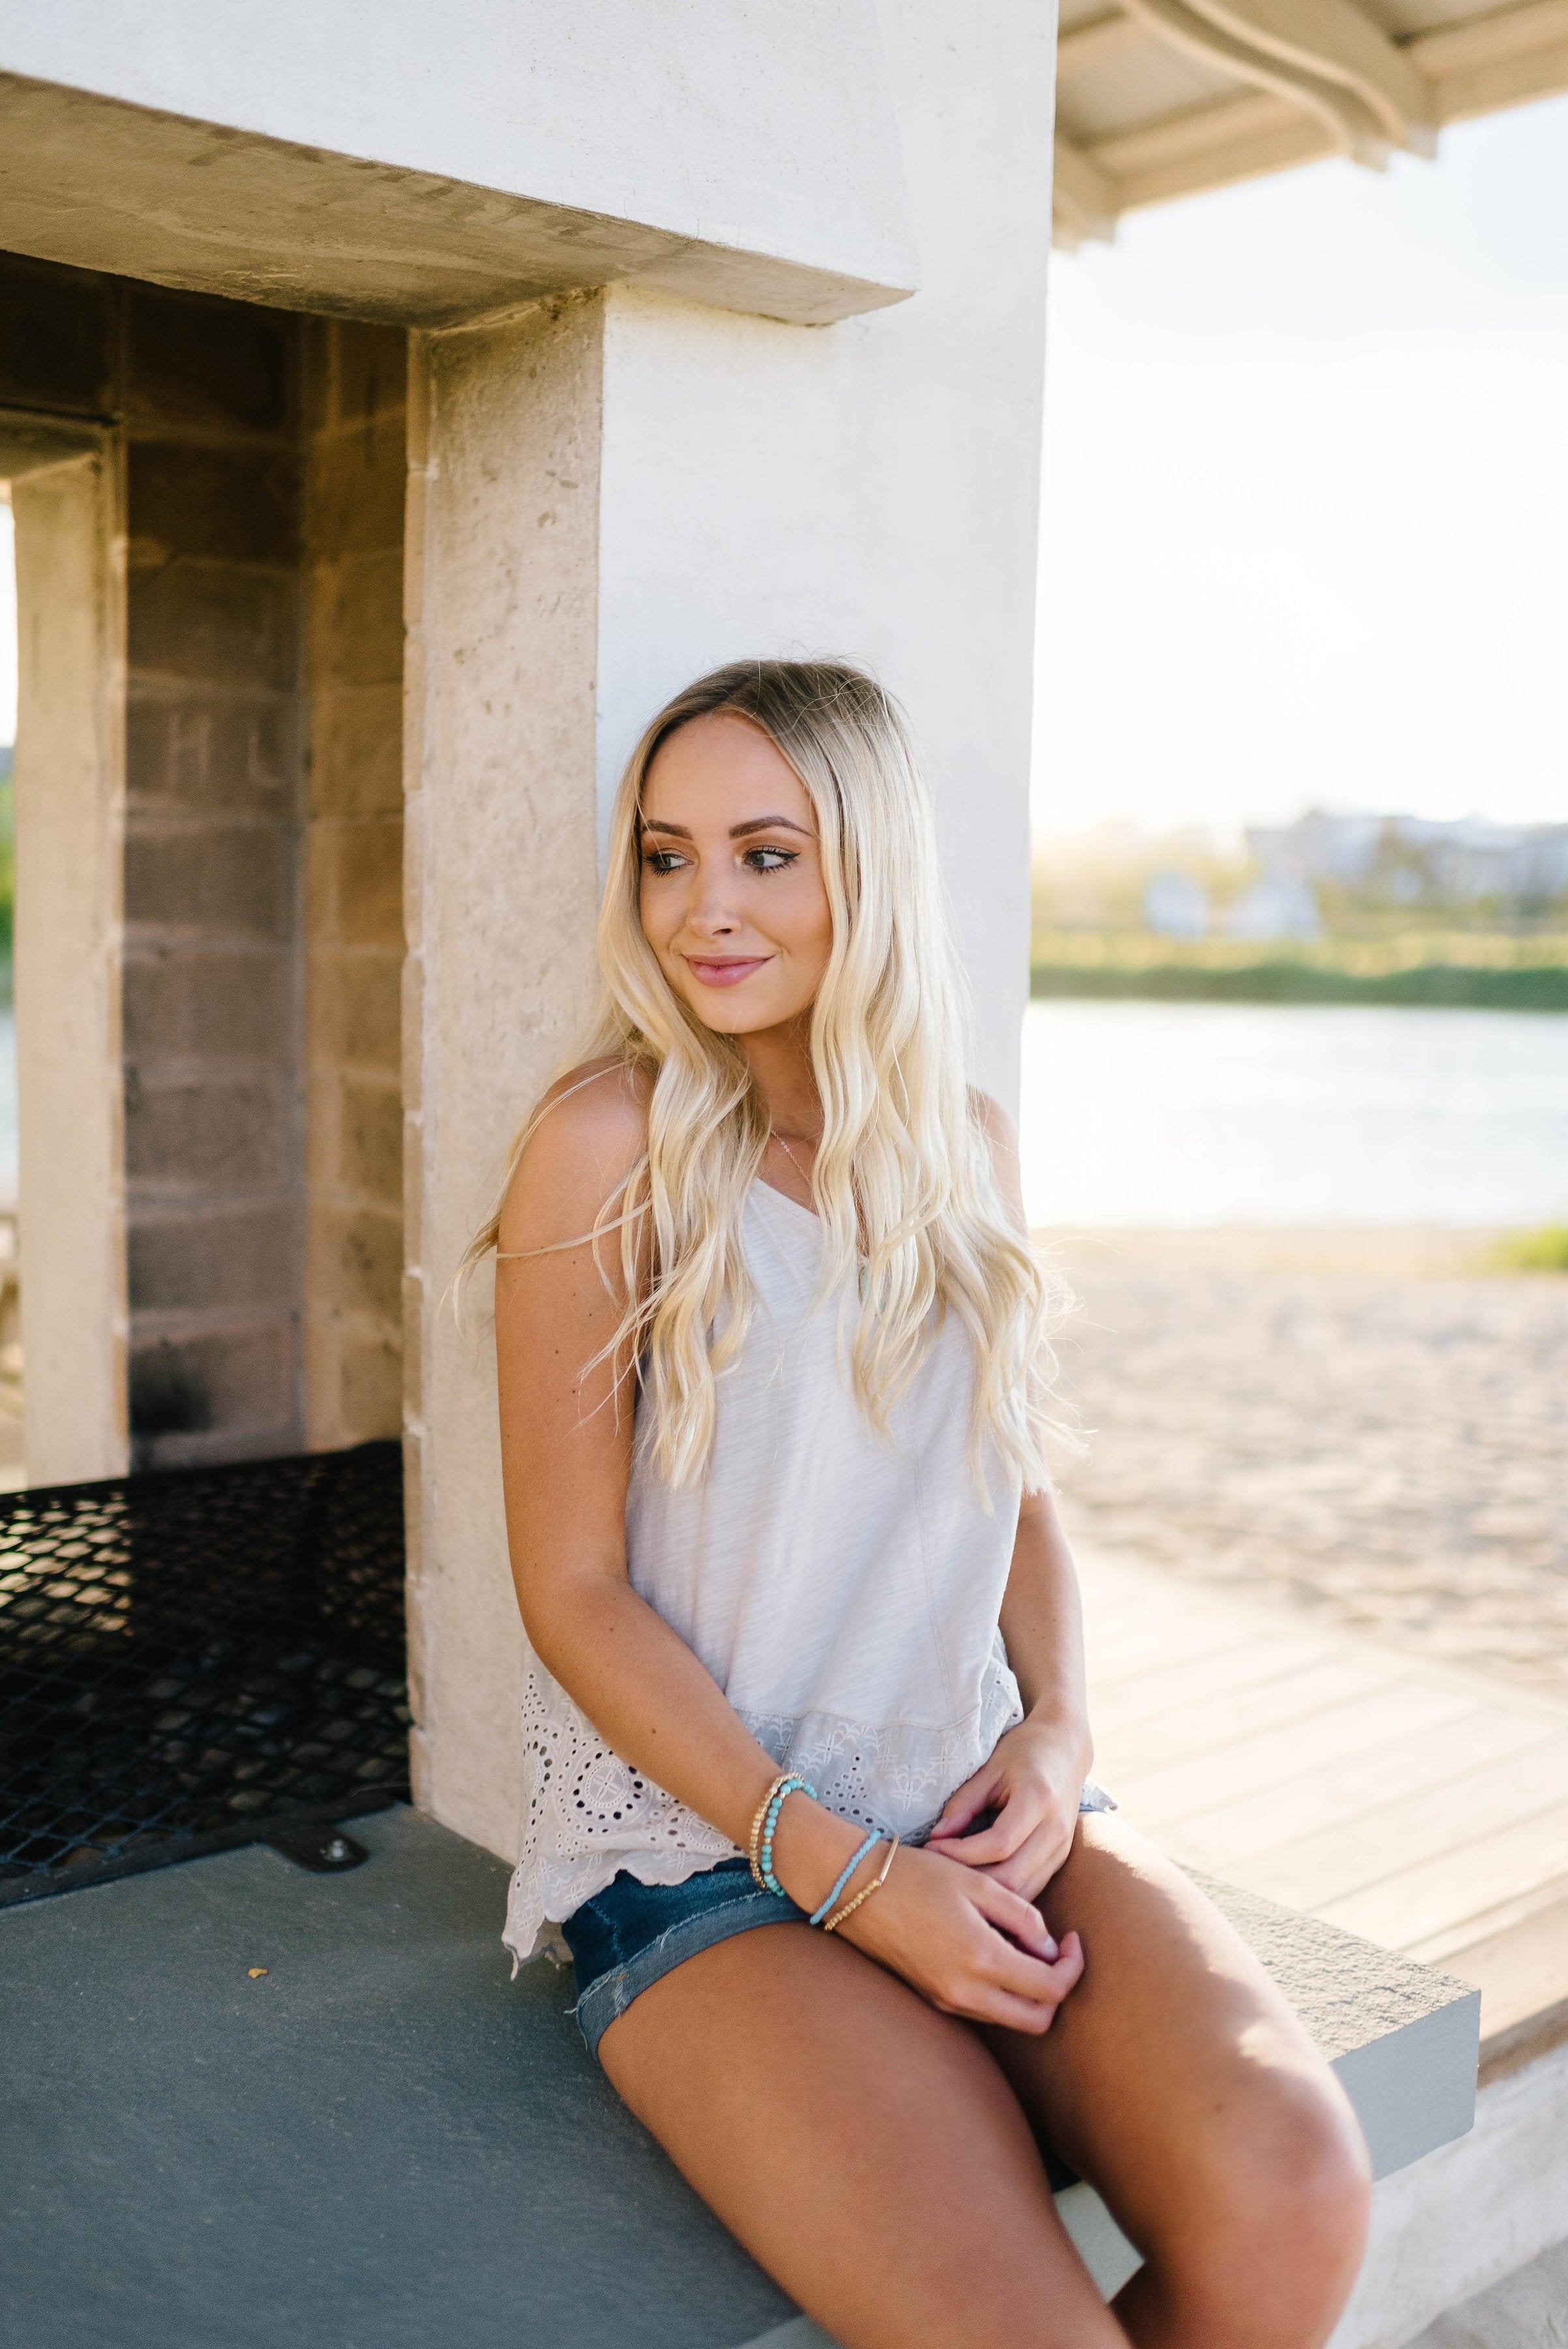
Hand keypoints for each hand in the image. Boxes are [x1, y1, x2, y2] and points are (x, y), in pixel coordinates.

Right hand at [836, 1838, 1083, 2034]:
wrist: (855, 1889)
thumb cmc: (916, 1875)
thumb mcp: (977, 1882)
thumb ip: (1023, 1915)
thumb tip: (1048, 1947)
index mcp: (980, 1959)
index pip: (1050, 1989)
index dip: (1072, 1966)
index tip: (1072, 1938)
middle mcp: (964, 1992)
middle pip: (1035, 2020)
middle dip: (1056, 1990)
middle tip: (1056, 1951)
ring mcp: (946, 2001)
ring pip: (1009, 2019)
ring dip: (1028, 1993)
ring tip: (1024, 1945)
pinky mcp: (932, 1998)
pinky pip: (982, 2010)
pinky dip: (1001, 1992)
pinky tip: (995, 1952)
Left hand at [926, 1713, 1090, 1901]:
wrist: (1066, 1749)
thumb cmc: (1024, 1752)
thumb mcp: (990, 1769)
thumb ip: (963, 1804)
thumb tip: (936, 1838)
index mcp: (1039, 1799)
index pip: (999, 1844)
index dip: (961, 1852)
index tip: (931, 1847)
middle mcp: (1056, 1830)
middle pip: (1012, 1877)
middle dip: (971, 1879)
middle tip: (938, 1868)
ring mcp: (1062, 1848)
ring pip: (1023, 1891)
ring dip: (987, 1892)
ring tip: (955, 1876)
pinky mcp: (1060, 1858)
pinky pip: (1030, 1889)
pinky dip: (1003, 1891)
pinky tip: (977, 1880)